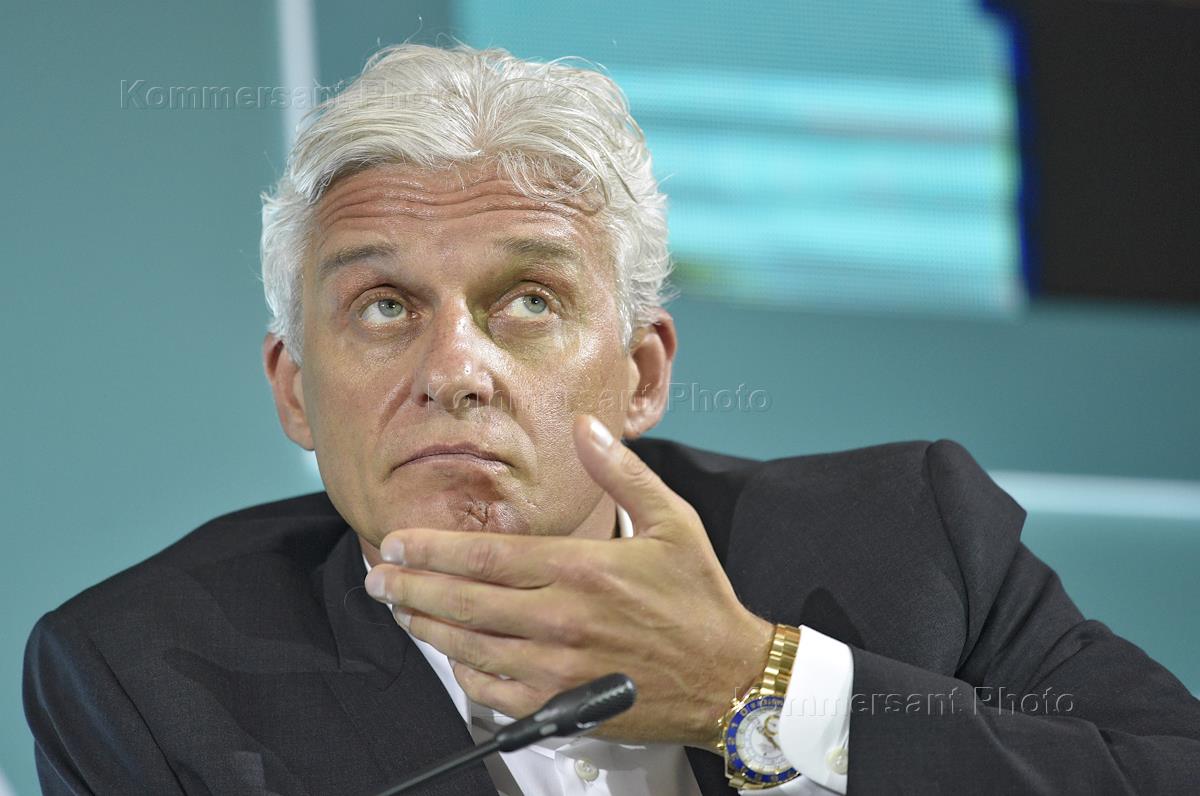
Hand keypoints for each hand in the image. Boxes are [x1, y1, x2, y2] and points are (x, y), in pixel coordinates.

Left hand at [364, 413, 774, 748]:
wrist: (726, 675)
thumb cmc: (699, 597)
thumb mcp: (672, 520)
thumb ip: (621, 471)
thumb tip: (584, 425)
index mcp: (583, 569)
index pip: (487, 556)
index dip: (433, 549)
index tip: (398, 541)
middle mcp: (563, 619)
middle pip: (465, 602)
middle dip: (411, 587)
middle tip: (377, 577)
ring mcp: (558, 668)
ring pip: (470, 647)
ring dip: (427, 627)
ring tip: (401, 608)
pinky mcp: (562, 706)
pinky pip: (494, 693)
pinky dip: (464, 674)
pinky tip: (451, 656)